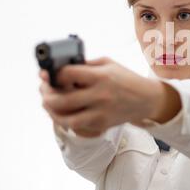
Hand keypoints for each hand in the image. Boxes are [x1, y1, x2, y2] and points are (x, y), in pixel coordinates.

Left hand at [39, 57, 180, 136]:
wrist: (146, 99)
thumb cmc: (125, 79)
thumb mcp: (108, 64)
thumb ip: (86, 65)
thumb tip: (60, 69)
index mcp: (101, 76)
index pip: (67, 75)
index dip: (53, 75)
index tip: (48, 74)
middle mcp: (100, 95)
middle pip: (61, 100)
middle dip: (46, 95)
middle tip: (43, 90)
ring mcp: (100, 112)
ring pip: (65, 118)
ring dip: (51, 112)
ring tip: (48, 104)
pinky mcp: (101, 124)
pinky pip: (76, 125)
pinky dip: (65, 119)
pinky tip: (62, 111)